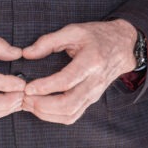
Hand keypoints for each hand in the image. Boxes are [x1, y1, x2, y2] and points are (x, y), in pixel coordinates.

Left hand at [20, 19, 135, 124]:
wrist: (122, 46)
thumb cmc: (97, 36)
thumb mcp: (74, 30)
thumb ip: (49, 41)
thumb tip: (27, 53)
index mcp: (92, 61)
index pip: (67, 80)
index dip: (46, 86)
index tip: (28, 87)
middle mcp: (94, 81)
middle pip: (68, 103)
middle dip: (42, 105)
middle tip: (25, 98)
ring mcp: (94, 94)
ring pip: (70, 114)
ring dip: (46, 113)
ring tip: (29, 103)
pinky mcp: (91, 100)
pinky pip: (73, 116)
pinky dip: (54, 117)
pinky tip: (41, 108)